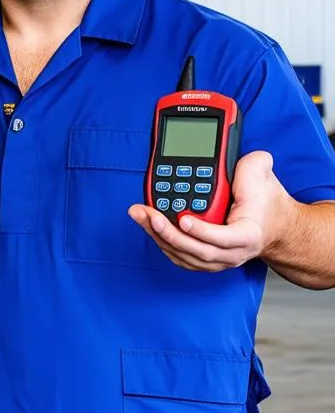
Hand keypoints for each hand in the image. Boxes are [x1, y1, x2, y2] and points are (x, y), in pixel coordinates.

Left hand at [127, 150, 294, 272]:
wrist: (272, 225)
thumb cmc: (266, 202)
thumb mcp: (263, 177)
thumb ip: (252, 163)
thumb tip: (233, 152)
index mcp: (247, 235)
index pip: (223, 239)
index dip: (202, 231)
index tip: (184, 219)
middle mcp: (231, 253)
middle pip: (196, 250)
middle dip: (169, 233)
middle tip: (150, 215)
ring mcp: (216, 260)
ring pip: (182, 254)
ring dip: (157, 236)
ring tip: (140, 215)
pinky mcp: (202, 259)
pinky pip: (177, 255)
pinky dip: (160, 241)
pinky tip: (147, 224)